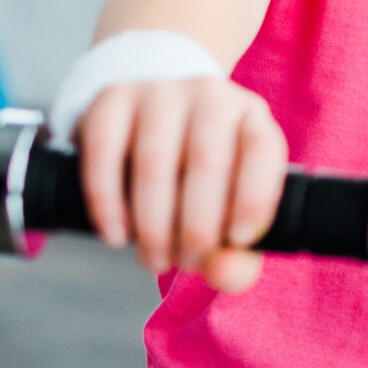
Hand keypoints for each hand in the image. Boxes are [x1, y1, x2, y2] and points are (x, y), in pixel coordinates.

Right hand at [76, 77, 288, 292]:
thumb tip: (225, 275)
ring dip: (153, 224)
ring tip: (154, 259)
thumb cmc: (196, 168)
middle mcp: (210, 96)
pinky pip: (104, 152)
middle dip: (197, 226)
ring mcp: (158, 92)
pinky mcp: (110, 99)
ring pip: (154, 162)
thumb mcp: (228, 201)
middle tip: (187, 262)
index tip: (237, 241)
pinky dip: (108, 203)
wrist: (147, 110)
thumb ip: (237, 249)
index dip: (253, 199)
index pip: (262, 151)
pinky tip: (116, 236)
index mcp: (251, 117)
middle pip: (206, 162)